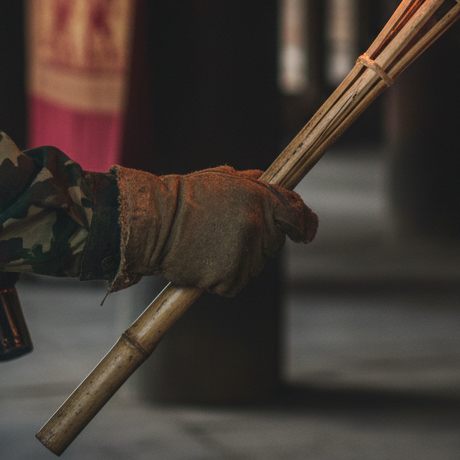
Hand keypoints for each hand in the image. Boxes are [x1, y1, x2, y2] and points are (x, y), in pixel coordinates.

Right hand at [112, 165, 317, 296]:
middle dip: (261, 236)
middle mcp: (256, 227)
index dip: (304, 223)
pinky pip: (237, 281)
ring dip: (243, 256)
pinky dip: (226, 276)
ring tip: (212, 243)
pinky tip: (206, 261)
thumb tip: (269, 180)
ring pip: (256, 262)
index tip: (305, 230)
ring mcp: (244, 255)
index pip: (296, 214)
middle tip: (230, 230)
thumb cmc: (185, 197)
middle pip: (275, 240)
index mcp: (259, 199)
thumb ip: (252, 182)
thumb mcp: (223, 178)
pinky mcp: (229, 279)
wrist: (153, 224)